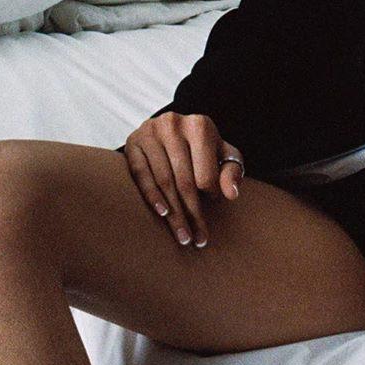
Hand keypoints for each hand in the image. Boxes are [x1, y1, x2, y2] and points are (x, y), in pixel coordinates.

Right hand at [121, 112, 245, 248]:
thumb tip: (231, 194)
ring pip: (163, 181)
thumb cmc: (205, 150)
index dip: (211, 194)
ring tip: (183, 237)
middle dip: (191, 214)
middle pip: (184, 181)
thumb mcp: (224, 156)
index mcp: (200, 125)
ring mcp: (150, 132)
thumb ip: (232, 172)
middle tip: (196, 240)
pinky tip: (163, 215)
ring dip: (173, 214)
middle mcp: (173, 124)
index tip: (214, 205)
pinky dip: (152, 196)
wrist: (174, 131)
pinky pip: (141, 175)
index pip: (206, 173)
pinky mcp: (132, 143)